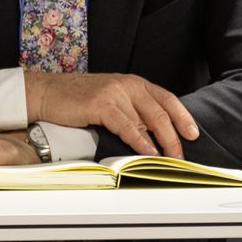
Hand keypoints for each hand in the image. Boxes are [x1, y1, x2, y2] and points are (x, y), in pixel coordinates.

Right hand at [26, 71, 198, 157]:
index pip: (167, 99)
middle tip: (180, 154)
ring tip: (168, 159)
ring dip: (161, 142)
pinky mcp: (102, 104)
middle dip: (174, 135)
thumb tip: (153, 134)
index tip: (193, 133)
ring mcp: (116, 93)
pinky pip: (127, 125)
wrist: (48, 93)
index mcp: (135, 83)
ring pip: (147, 119)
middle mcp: (129, 85)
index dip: (182, 117)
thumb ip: (132, 111)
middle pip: (161, 111)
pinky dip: (140, 141)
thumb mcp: (112, 100)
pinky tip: (147, 152)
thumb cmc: (79, 99)